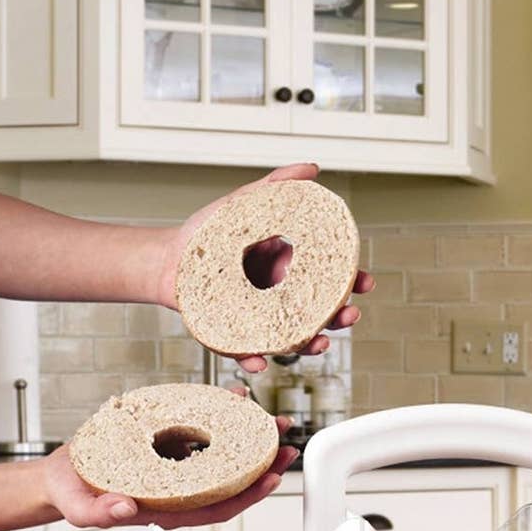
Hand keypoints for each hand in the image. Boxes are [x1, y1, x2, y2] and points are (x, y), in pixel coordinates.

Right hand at [42, 410, 297, 530]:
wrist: (63, 475)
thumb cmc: (74, 494)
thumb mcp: (79, 508)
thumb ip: (99, 514)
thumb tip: (127, 509)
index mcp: (169, 508)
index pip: (219, 506)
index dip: (249, 494)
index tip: (272, 477)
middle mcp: (180, 488)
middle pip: (230, 479)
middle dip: (262, 462)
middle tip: (285, 441)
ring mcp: (177, 467)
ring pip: (222, 453)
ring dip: (248, 437)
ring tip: (269, 418)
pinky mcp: (168, 445)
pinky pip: (201, 430)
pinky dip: (219, 415)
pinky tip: (233, 398)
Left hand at [157, 162, 374, 372]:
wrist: (166, 258)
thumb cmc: (205, 235)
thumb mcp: (243, 205)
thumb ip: (277, 188)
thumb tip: (312, 170)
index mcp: (285, 268)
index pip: (326, 277)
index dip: (350, 281)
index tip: (365, 281)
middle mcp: (275, 296)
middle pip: (317, 312)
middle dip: (339, 317)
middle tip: (350, 315)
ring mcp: (256, 318)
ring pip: (291, 336)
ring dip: (309, 344)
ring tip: (318, 343)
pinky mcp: (232, 335)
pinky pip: (246, 351)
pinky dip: (254, 358)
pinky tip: (260, 360)